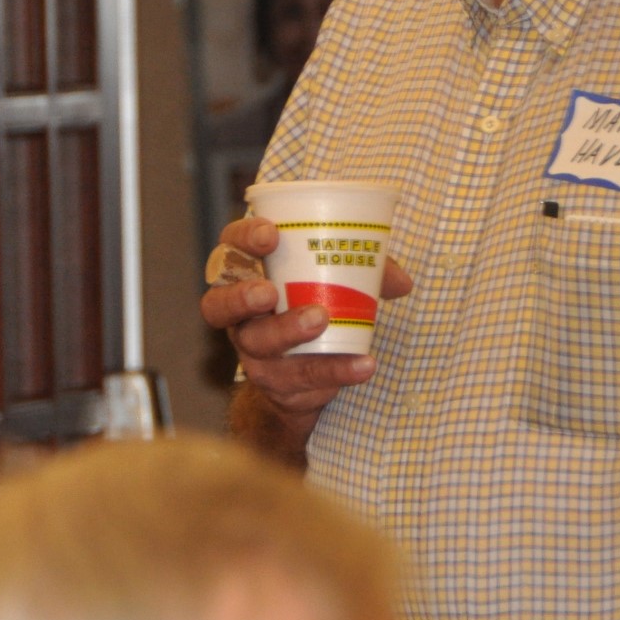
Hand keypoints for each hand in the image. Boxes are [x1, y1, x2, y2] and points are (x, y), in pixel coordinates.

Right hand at [200, 216, 412, 427]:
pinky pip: (302, 378)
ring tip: (321, 319)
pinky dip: (335, 370)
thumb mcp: (332, 281)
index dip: (242, 240)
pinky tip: (363, 364)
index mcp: (246, 275)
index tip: (271, 235)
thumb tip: (400, 280)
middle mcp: (238, 315)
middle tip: (269, 292)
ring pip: (258, 344)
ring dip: (287, 330)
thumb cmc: (312, 308)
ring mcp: (253, 352)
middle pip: (220, 304)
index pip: (230, 249)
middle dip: (242, 296)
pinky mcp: (276, 384)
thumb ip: (363, 272)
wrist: (301, 380)